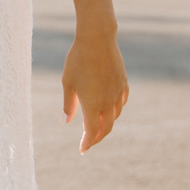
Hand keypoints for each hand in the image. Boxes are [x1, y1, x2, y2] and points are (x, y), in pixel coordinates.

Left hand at [62, 30, 127, 151]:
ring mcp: (118, 92)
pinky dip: (116, 110)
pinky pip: (122, 102)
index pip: (91, 131)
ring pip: (115, 115)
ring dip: (106, 123)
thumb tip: (66, 122)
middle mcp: (108, 102)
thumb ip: (69, 104)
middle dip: (97, 138)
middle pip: (106, 128)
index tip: (82, 150)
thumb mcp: (68, 82)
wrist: (97, 39)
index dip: (87, 143)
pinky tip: (111, 108)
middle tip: (89, 142)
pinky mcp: (123, 83)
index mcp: (93, 104)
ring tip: (97, 125)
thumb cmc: (77, 60)